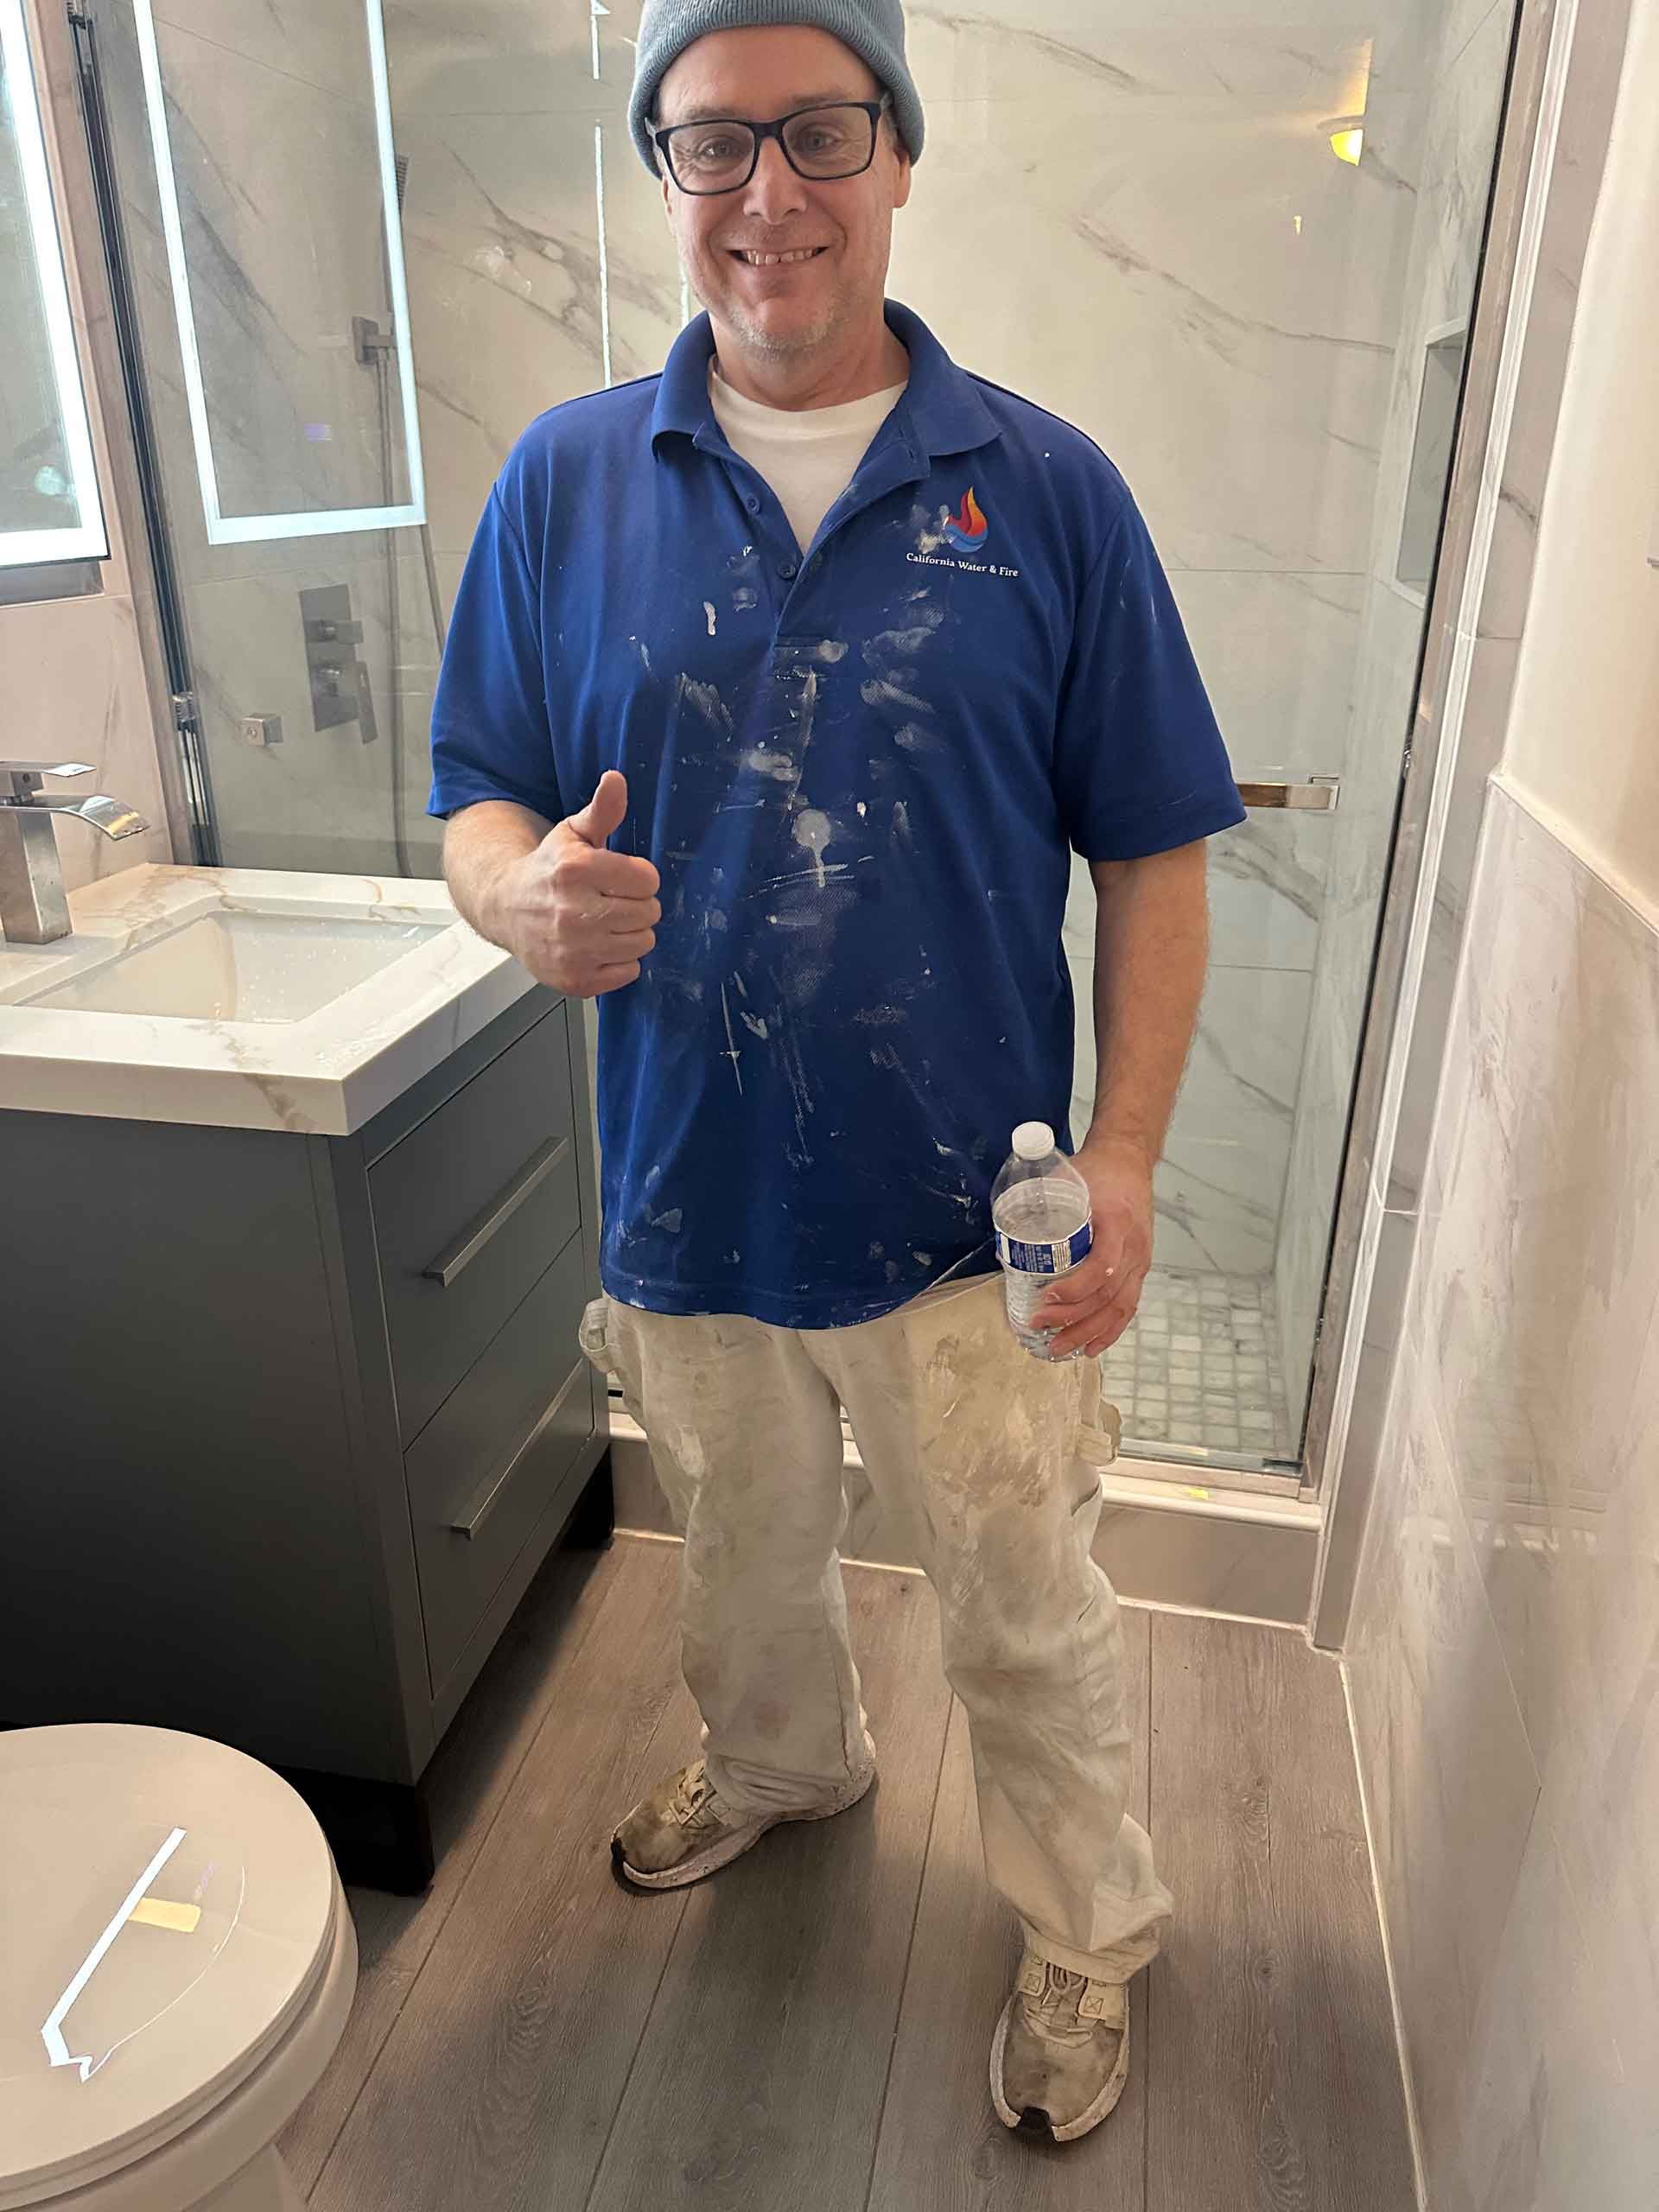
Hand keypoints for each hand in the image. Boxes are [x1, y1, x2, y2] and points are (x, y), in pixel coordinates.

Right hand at [490, 771, 660, 997]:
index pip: (647, 880)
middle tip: (612, 901)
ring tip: (605, 923)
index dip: (639, 878)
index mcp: (576, 870)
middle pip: (649, 913)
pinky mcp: (575, 979)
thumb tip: (617, 779)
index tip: (620, 877)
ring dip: (630, 934)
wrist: (505, 909)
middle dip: (637, 905)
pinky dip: (619, 962)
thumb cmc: (548, 870)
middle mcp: (573, 912)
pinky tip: (598, 947)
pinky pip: (629, 972)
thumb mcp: (573, 833)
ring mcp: (573, 950)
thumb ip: (602, 810)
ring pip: (643, 943)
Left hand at [1032, 1137, 1154, 1357]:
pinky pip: (1129, 1305)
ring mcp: (1140, 1259)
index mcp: (1116, 1222)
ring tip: (1060, 1348)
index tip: (1047, 1296)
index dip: (1076, 1287)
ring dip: (1089, 1331)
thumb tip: (1004, 1250)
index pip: (1103, 1265)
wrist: (1128, 1161)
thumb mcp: (1065, 1182)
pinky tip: (1091, 1347)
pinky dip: (1111, 1330)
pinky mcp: (1140, 1267)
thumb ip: (1037, 1209)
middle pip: (1108, 1293)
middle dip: (1073, 1317)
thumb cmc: (1095, 1172)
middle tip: (1040, 1326)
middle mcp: (1134, 1246)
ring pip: (1120, 1306)